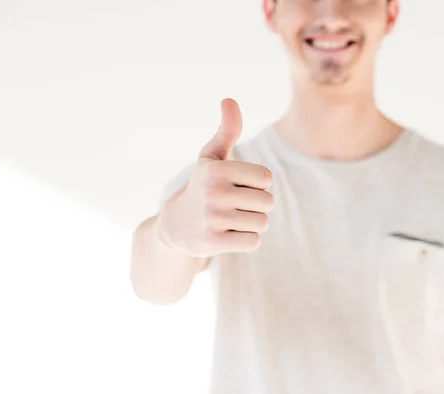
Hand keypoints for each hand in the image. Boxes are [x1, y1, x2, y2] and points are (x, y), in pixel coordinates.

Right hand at [157, 98, 273, 256]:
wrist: (176, 225)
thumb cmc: (202, 186)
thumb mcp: (212, 157)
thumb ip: (227, 130)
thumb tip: (229, 99)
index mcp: (217, 168)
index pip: (267, 178)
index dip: (259, 185)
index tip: (239, 186)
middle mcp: (213, 192)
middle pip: (267, 202)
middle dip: (257, 206)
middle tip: (235, 206)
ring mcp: (212, 218)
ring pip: (262, 223)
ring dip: (253, 223)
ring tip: (232, 220)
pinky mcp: (213, 242)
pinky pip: (253, 241)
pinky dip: (246, 240)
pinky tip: (229, 235)